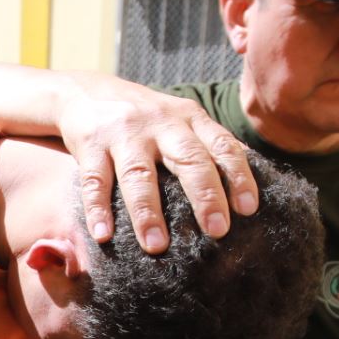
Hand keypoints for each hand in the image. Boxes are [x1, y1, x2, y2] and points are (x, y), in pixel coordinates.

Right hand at [55, 85, 258, 252]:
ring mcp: (124, 134)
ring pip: (139, 174)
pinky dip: (98, 210)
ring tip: (156, 247)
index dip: (238, 175)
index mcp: (189, 118)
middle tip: (217, 230)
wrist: (84, 91)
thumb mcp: (181, 118)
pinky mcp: (90, 145)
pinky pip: (95, 181)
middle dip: (205, 195)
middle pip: (187, 158)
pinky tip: (104, 236)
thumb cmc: (145, 117)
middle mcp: (160, 123)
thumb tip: (255, 178)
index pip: (221, 145)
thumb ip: (210, 143)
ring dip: (148, 212)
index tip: (248, 208)